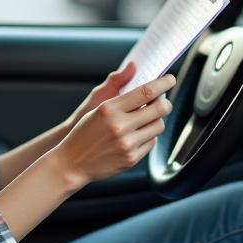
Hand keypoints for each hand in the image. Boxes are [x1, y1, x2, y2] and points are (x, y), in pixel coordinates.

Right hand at [52, 73, 175, 189]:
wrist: (73, 162)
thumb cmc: (83, 133)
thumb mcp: (97, 108)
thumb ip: (120, 95)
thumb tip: (142, 81)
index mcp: (109, 109)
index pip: (145, 92)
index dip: (162, 84)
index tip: (170, 80)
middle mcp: (119, 126)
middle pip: (159, 109)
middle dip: (165, 103)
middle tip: (164, 102)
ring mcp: (127, 144)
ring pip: (158, 126)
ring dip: (156, 121)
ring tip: (145, 121)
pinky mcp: (131, 159)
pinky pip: (151, 142)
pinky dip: (148, 136)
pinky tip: (136, 136)